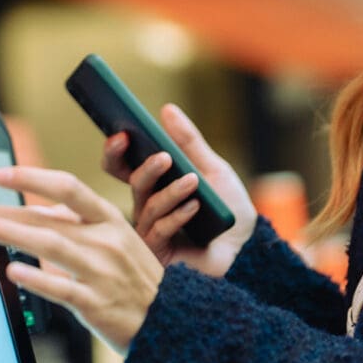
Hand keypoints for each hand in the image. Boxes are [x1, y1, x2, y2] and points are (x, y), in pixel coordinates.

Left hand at [0, 167, 163, 353]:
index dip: (32, 176)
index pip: (67, 187)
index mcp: (109, 219)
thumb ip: (76, 224)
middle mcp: (105, 240)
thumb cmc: (135, 279)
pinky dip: (37, 279)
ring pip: (50, 246)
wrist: (173, 323)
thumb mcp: (116, 240)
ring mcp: (101, 272)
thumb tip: (36, 210)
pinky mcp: (96, 305)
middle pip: (44, 217)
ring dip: (9, 234)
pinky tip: (12, 272)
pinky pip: (62, 289)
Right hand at [103, 103, 256, 275]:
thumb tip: (166, 109)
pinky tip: (195, 207)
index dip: (116, 152)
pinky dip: (178, 215)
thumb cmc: (226, 212)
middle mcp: (146, 208)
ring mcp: (149, 232)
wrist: (247, 253)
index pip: (122, 167)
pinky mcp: (158, 252)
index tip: (122, 134)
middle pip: (133, 184)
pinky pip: (160, 229)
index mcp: (153, 186)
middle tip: (163, 156)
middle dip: (144, 169)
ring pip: (148, 205)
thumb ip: (189, 142)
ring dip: (171, 191)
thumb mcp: (212, 170)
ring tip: (193, 180)